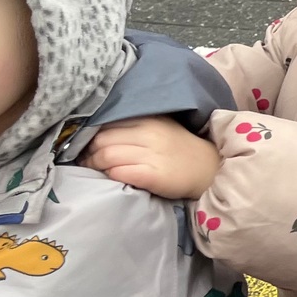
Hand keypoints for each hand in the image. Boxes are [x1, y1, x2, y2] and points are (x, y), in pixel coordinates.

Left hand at [82, 116, 221, 199]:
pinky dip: (109, 175)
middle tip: (87, 160)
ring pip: (106, 156)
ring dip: (94, 165)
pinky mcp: (153, 175)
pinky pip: (119, 172)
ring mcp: (153, 154)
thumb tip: (97, 131)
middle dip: (88, 152)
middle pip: (102, 140)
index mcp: (150, 119)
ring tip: (96, 170)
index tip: (88, 145)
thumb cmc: (180, 149)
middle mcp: (150, 133)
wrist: (209, 170)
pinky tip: (111, 177)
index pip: (107, 124)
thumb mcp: (161, 128)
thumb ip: (134, 125)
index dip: (91, 136)